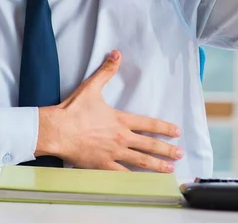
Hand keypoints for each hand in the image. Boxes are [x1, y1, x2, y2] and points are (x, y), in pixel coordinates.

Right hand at [36, 50, 182, 171]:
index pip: (149, 124)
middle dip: (166, 150)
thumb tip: (117, 53)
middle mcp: (121, 138)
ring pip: (140, 162)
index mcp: (120, 120)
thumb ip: (106, 71)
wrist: (57, 130)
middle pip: (149, 145)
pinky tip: (144, 183)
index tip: (177, 132)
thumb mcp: (92, 87)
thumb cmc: (74, 110)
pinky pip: (122, 174)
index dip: (164, 128)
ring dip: (157, 166)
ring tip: (170, 170)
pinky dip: (134, 179)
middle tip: (180, 154)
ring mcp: (113, 153)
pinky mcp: (102, 165)